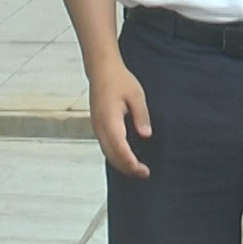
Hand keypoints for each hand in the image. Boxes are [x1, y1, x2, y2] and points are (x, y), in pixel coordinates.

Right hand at [88, 60, 151, 178]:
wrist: (102, 70)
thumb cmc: (119, 80)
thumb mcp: (136, 95)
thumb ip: (141, 116)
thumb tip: (146, 135)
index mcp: (109, 119)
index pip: (119, 147)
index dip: (130, 161)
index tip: (142, 169)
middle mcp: (100, 126)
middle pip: (111, 155)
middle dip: (127, 167)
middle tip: (144, 173)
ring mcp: (96, 127)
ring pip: (107, 152)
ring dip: (121, 163)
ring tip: (137, 169)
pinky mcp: (97, 126)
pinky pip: (105, 146)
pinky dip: (115, 156)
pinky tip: (125, 158)